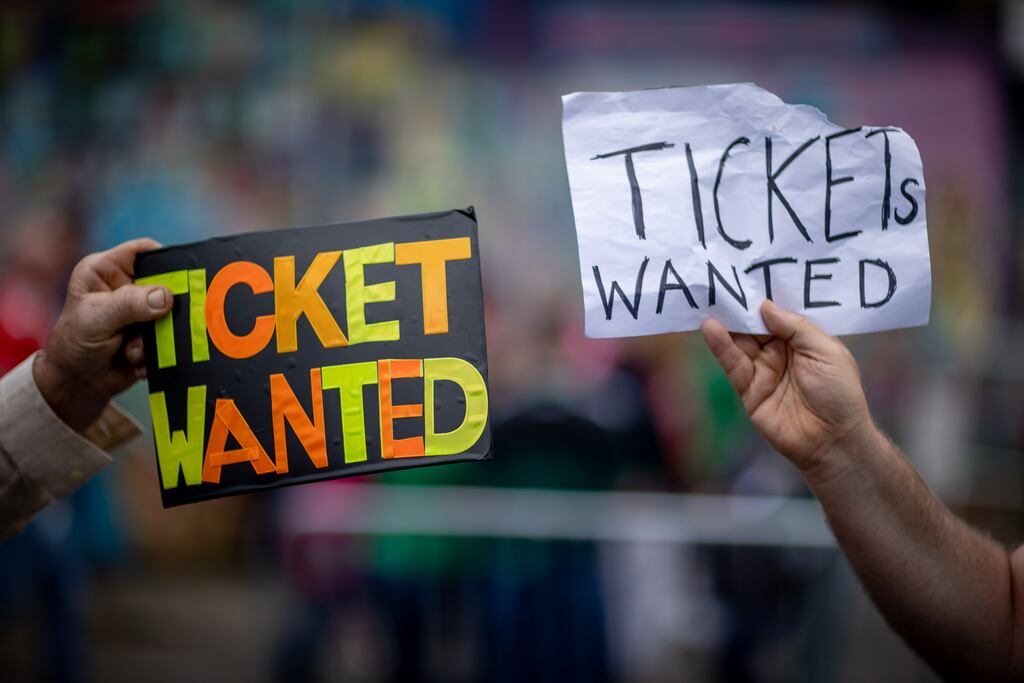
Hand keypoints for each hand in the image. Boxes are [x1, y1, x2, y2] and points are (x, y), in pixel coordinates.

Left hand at [33, 238, 171, 431]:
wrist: (78, 384)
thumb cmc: (74, 344)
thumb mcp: (96, 319)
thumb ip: (129, 304)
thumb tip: (166, 296)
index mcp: (107, 271)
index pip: (142, 251)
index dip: (164, 258)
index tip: (182, 276)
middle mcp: (127, 287)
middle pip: (166, 284)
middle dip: (168, 306)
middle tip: (165, 321)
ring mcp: (142, 312)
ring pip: (172, 315)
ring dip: (158, 336)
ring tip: (133, 350)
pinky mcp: (153, 334)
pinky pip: (171, 338)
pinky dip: (156, 352)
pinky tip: (134, 361)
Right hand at [701, 300, 873, 475]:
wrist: (832, 440)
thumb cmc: (839, 393)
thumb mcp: (826, 351)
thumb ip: (795, 327)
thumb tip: (766, 306)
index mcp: (803, 341)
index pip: (778, 316)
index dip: (764, 299)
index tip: (746, 277)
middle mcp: (780, 353)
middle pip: (755, 327)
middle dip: (740, 308)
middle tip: (720, 283)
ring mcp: (763, 371)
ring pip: (740, 343)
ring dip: (726, 323)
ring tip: (710, 300)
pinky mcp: (748, 390)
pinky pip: (733, 365)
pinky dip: (721, 346)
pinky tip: (711, 328)